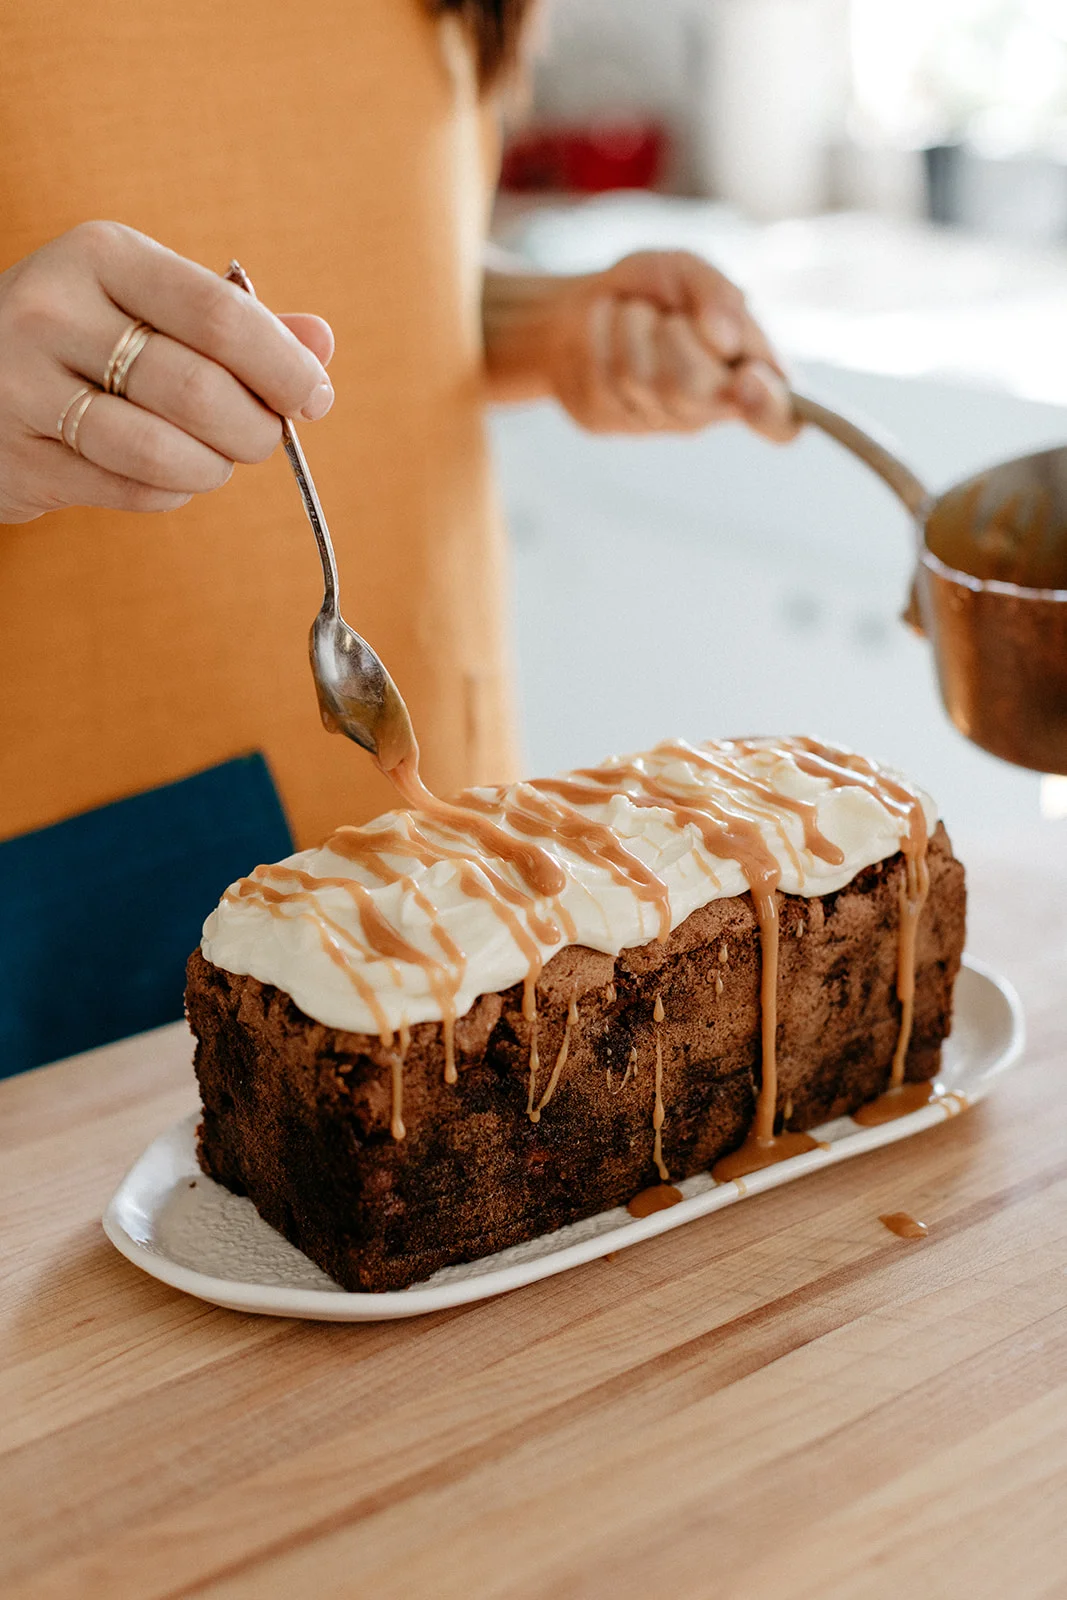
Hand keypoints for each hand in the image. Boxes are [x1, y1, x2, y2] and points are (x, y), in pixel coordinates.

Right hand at [0, 221, 334, 524]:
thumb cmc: (86, 336)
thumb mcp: (151, 303)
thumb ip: (238, 323)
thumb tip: (320, 341)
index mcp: (102, 256)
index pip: (220, 316)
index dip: (284, 367)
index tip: (313, 398)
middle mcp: (54, 311)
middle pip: (198, 390)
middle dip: (256, 428)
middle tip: (265, 437)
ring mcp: (24, 386)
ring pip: (162, 450)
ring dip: (214, 468)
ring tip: (216, 458)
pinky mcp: (19, 456)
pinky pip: (131, 489)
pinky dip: (173, 490)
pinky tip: (169, 473)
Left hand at [483, 250, 797, 442]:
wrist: (582, 306)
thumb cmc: (651, 291)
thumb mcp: (688, 269)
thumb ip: (716, 291)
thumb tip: (727, 336)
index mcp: (752, 372)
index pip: (780, 421)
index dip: (768, 409)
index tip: (747, 380)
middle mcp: (711, 406)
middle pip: (695, 389)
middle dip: (674, 336)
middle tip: (667, 317)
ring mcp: (660, 420)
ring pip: (644, 381)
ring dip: (632, 329)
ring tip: (633, 316)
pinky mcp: (612, 422)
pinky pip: (603, 380)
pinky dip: (600, 337)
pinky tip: (604, 334)